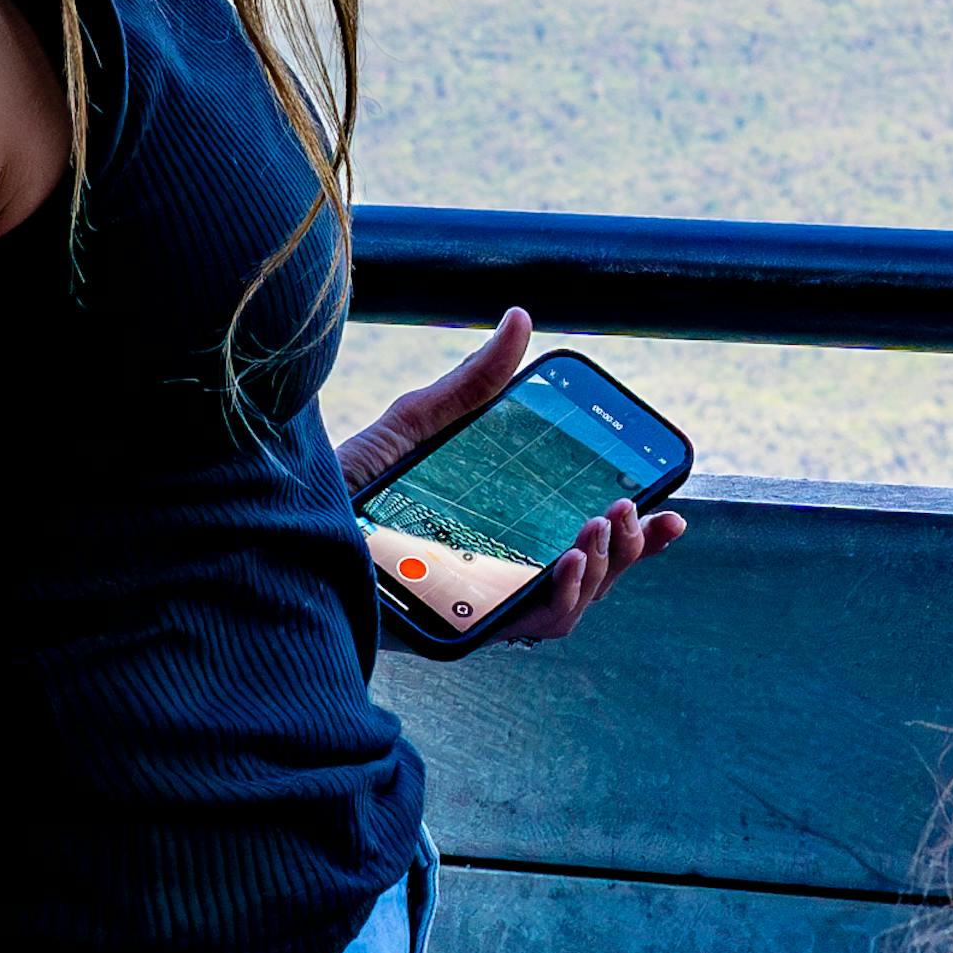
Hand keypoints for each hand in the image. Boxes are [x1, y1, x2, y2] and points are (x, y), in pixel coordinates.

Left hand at [333, 305, 685, 650]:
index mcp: (499, 540)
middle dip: (626, 550)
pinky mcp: (456, 634)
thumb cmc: (341, 481)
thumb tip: (520, 318)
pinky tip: (570, 561)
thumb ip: (475, 380)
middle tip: (630, 510)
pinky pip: (527, 628)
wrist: (279, 519)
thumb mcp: (418, 421)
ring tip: (603, 527)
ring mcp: (479, 611)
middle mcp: (494, 581)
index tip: (672, 513)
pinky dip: (560, 598)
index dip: (637, 538)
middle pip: (588, 581)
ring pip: (567, 612)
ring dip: (601, 572)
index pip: (583, 546)